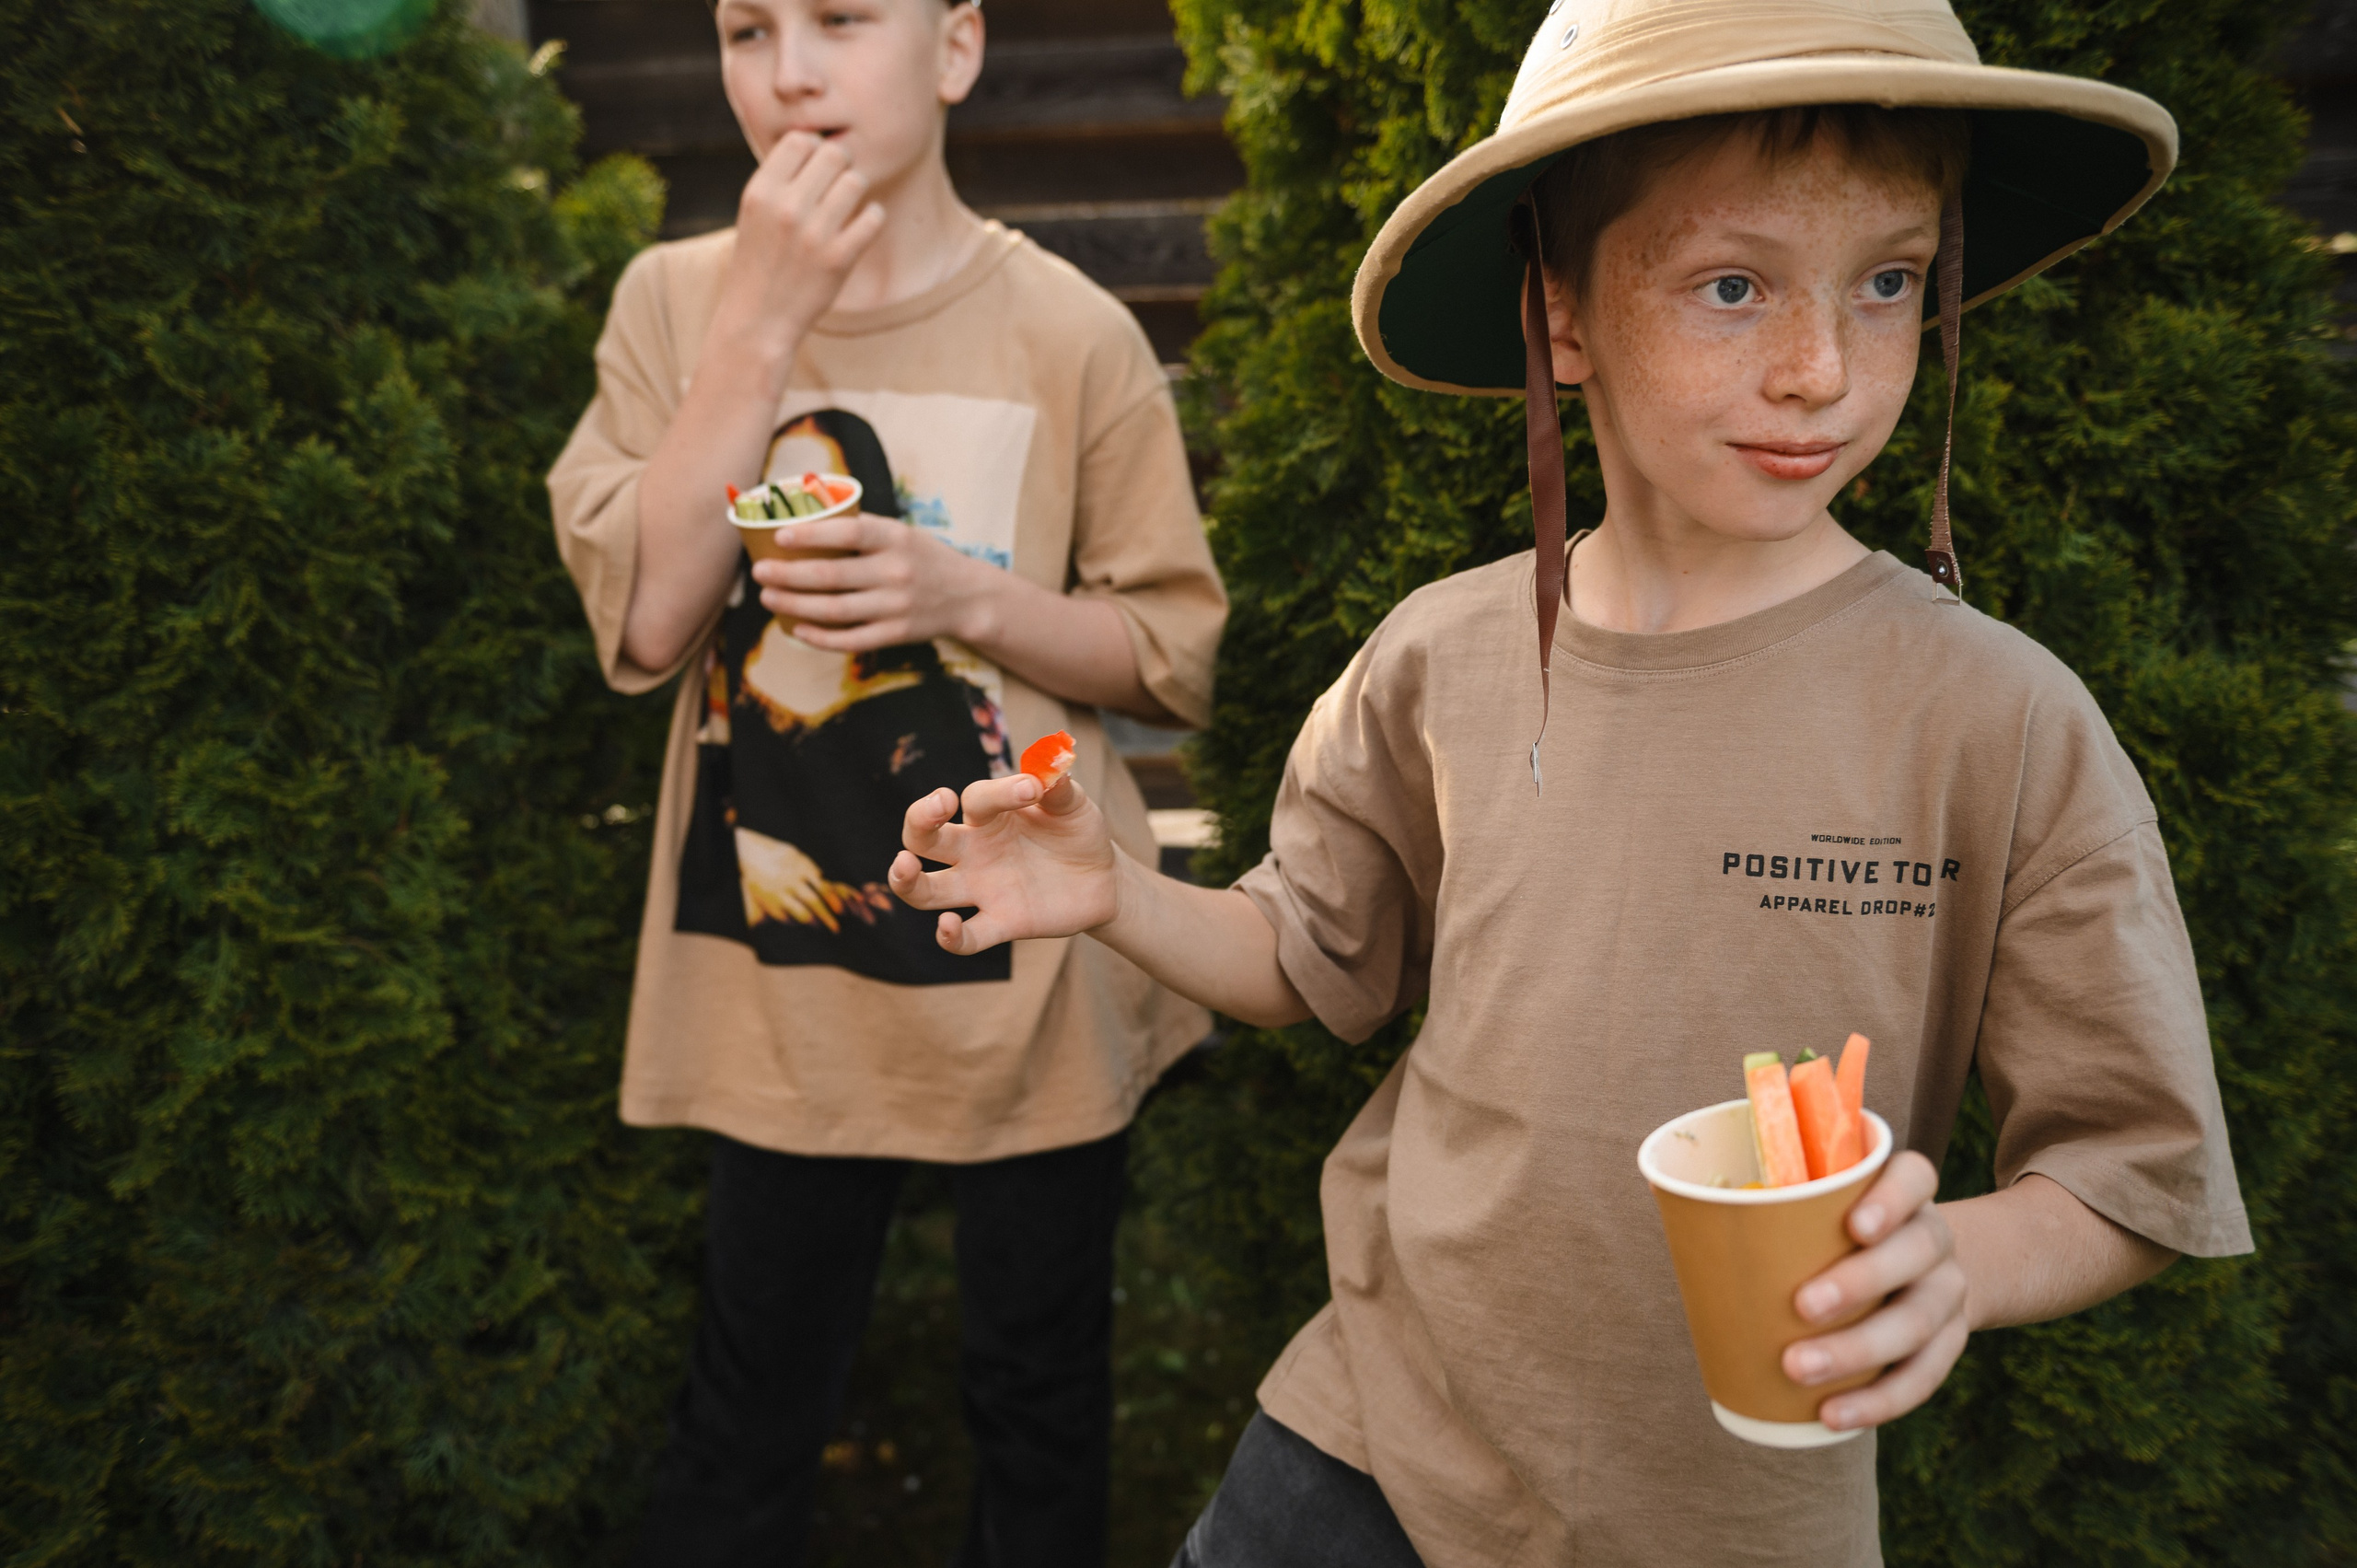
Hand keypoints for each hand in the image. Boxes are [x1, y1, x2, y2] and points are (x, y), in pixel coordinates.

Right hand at [714, 132, 886, 358]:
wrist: (757, 321)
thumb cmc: (758, 262)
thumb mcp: (754, 214)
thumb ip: (780, 180)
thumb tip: (818, 143)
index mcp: (760, 191)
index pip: (800, 139)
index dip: (814, 148)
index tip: (816, 168)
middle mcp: (785, 207)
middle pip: (834, 154)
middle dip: (841, 165)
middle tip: (838, 185)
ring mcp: (813, 234)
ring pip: (856, 182)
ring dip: (857, 191)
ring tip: (847, 207)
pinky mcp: (838, 259)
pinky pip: (873, 217)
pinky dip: (873, 217)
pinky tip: (861, 226)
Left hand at [752, 512, 992, 651]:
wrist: (967, 597)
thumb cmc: (921, 557)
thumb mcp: (901, 532)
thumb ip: (861, 528)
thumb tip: (804, 517)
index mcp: (895, 538)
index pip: (850, 532)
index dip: (812, 534)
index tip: (779, 536)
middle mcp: (896, 572)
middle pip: (832, 575)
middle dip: (788, 575)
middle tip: (759, 572)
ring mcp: (896, 606)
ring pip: (835, 610)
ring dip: (795, 605)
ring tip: (768, 598)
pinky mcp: (896, 634)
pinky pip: (852, 640)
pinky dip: (820, 638)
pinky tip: (796, 630)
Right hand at [890, 773, 1119, 952]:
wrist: (1103, 879)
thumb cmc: (1078, 833)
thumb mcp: (1074, 806)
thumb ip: (1060, 788)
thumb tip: (1051, 766)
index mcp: (989, 816)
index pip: (975, 798)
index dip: (1000, 792)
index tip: (1033, 789)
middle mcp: (974, 851)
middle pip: (923, 837)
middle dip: (920, 820)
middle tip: (940, 804)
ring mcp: (982, 889)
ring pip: (925, 891)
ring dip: (905, 880)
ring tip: (905, 864)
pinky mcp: (1001, 923)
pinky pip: (966, 937)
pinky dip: (950, 938)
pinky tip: (947, 926)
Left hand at [1781, 1151, 1969, 1430]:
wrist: (1919, 1273)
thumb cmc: (1837, 1234)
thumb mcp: (1820, 1208)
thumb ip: (1768, 1203)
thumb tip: (1666, 1191)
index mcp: (1905, 1192)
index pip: (1914, 1178)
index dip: (1891, 1198)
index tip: (1853, 1226)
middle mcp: (1933, 1237)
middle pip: (1915, 1252)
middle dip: (1859, 1282)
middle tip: (1801, 1306)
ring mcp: (1946, 1292)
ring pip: (1917, 1321)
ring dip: (1858, 1350)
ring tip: (1799, 1369)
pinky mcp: (1948, 1343)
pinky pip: (1921, 1377)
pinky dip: (1876, 1400)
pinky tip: (1833, 1415)